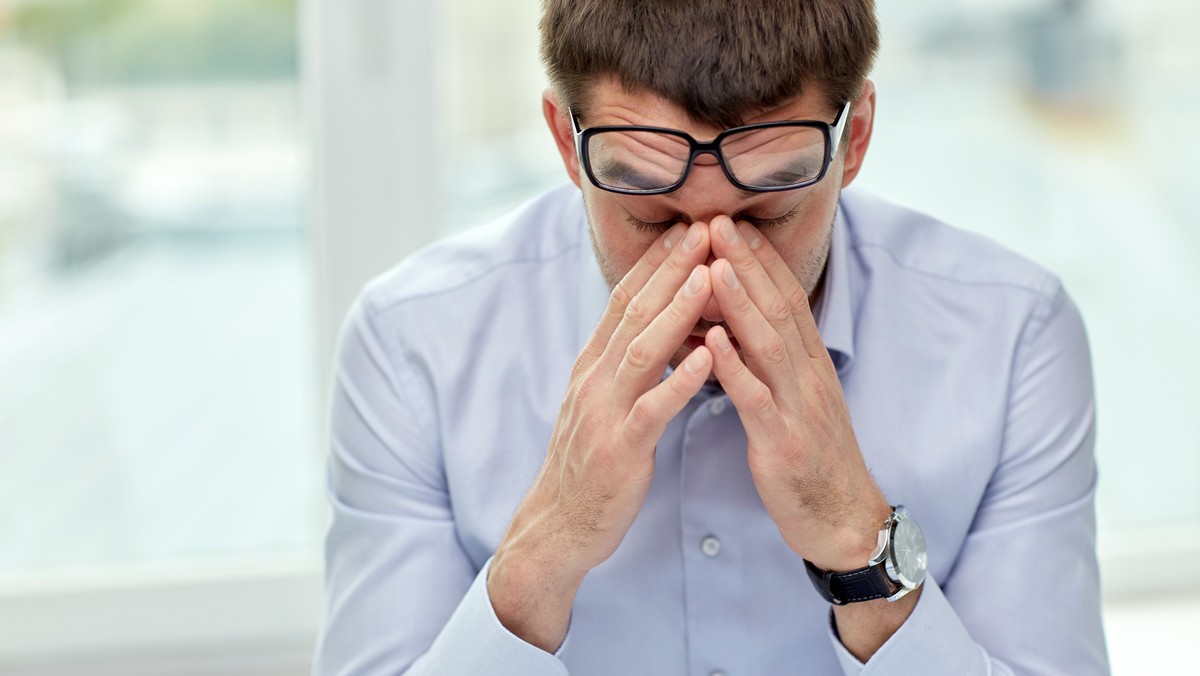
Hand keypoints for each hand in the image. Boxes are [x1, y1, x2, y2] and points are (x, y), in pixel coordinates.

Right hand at [488, 221, 714, 651]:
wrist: (558, 525)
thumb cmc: (590, 463)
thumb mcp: (600, 402)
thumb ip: (622, 363)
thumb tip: (648, 324)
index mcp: (592, 365)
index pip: (624, 299)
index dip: (655, 261)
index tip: (686, 226)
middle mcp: (594, 379)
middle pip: (634, 312)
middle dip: (671, 268)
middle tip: (703, 228)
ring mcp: (604, 412)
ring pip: (642, 350)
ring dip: (677, 310)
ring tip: (709, 275)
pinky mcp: (620, 448)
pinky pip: (653, 408)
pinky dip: (680, 378)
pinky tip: (709, 354)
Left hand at [705, 215, 890, 570]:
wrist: (844, 521)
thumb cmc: (812, 459)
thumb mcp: (797, 401)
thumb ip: (773, 363)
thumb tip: (739, 326)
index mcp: (809, 365)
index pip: (785, 299)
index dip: (760, 259)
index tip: (732, 222)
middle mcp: (808, 376)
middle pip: (777, 309)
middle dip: (746, 262)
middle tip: (716, 220)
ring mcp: (799, 408)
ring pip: (769, 345)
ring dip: (740, 303)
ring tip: (712, 265)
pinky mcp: (784, 443)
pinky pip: (757, 400)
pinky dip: (735, 368)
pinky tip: (712, 341)